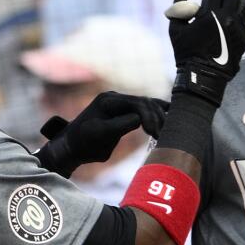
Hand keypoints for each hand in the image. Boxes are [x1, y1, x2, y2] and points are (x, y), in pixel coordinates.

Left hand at [35, 91, 169, 177]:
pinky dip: (157, 111)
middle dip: (156, 117)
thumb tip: (140, 119)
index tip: (155, 134)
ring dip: (158, 116)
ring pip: (147, 104)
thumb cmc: (84, 144)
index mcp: (108, 100)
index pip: (137, 104)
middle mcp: (115, 97)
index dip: (149, 117)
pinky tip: (172, 114)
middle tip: (162, 135)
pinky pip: (144, 108)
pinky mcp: (124, 110)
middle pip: (144, 102)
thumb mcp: (100, 136)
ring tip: (167, 131)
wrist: (72, 147)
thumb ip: (120, 125)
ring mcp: (120, 103)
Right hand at [167, 0, 244, 105]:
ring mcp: (239, 29)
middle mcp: (228, 19)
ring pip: (243, 3)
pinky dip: (242, 13)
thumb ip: (178, 5)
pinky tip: (233, 15)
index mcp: (210, 15)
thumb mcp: (176, 28)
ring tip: (225, 2)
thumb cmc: (185, 52)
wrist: (202, 77)